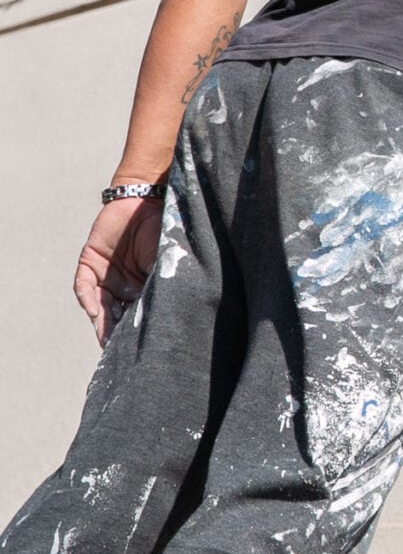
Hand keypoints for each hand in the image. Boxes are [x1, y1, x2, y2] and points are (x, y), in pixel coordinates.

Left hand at [75, 194, 162, 345]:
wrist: (146, 199)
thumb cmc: (165, 229)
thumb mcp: (166, 261)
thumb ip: (162, 286)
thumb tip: (166, 317)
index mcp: (144, 286)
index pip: (138, 314)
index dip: (136, 332)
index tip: (140, 351)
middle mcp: (124, 285)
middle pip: (117, 316)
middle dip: (118, 335)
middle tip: (121, 355)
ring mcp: (105, 276)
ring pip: (100, 307)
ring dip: (103, 323)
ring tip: (108, 342)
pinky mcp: (89, 264)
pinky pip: (85, 288)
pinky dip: (90, 301)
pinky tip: (97, 312)